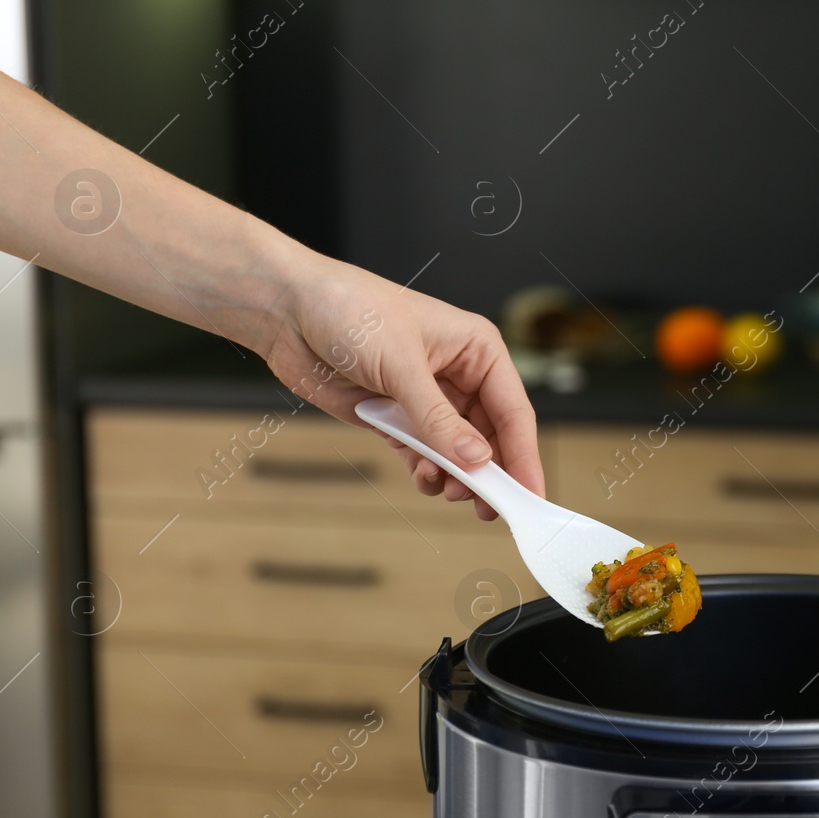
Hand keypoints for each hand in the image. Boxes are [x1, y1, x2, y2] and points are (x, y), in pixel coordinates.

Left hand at [260, 253, 543, 520]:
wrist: (288, 312)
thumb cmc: (349, 309)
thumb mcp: (401, 365)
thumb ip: (438, 419)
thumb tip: (476, 460)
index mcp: (477, 349)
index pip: (513, 411)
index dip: (523, 456)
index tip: (530, 494)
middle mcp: (458, 374)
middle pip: (490, 438)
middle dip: (487, 474)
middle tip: (486, 508)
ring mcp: (427, 399)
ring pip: (457, 452)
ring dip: (454, 476)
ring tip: (445, 490)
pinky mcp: (396, 418)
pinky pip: (424, 455)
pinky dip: (426, 472)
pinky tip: (423, 478)